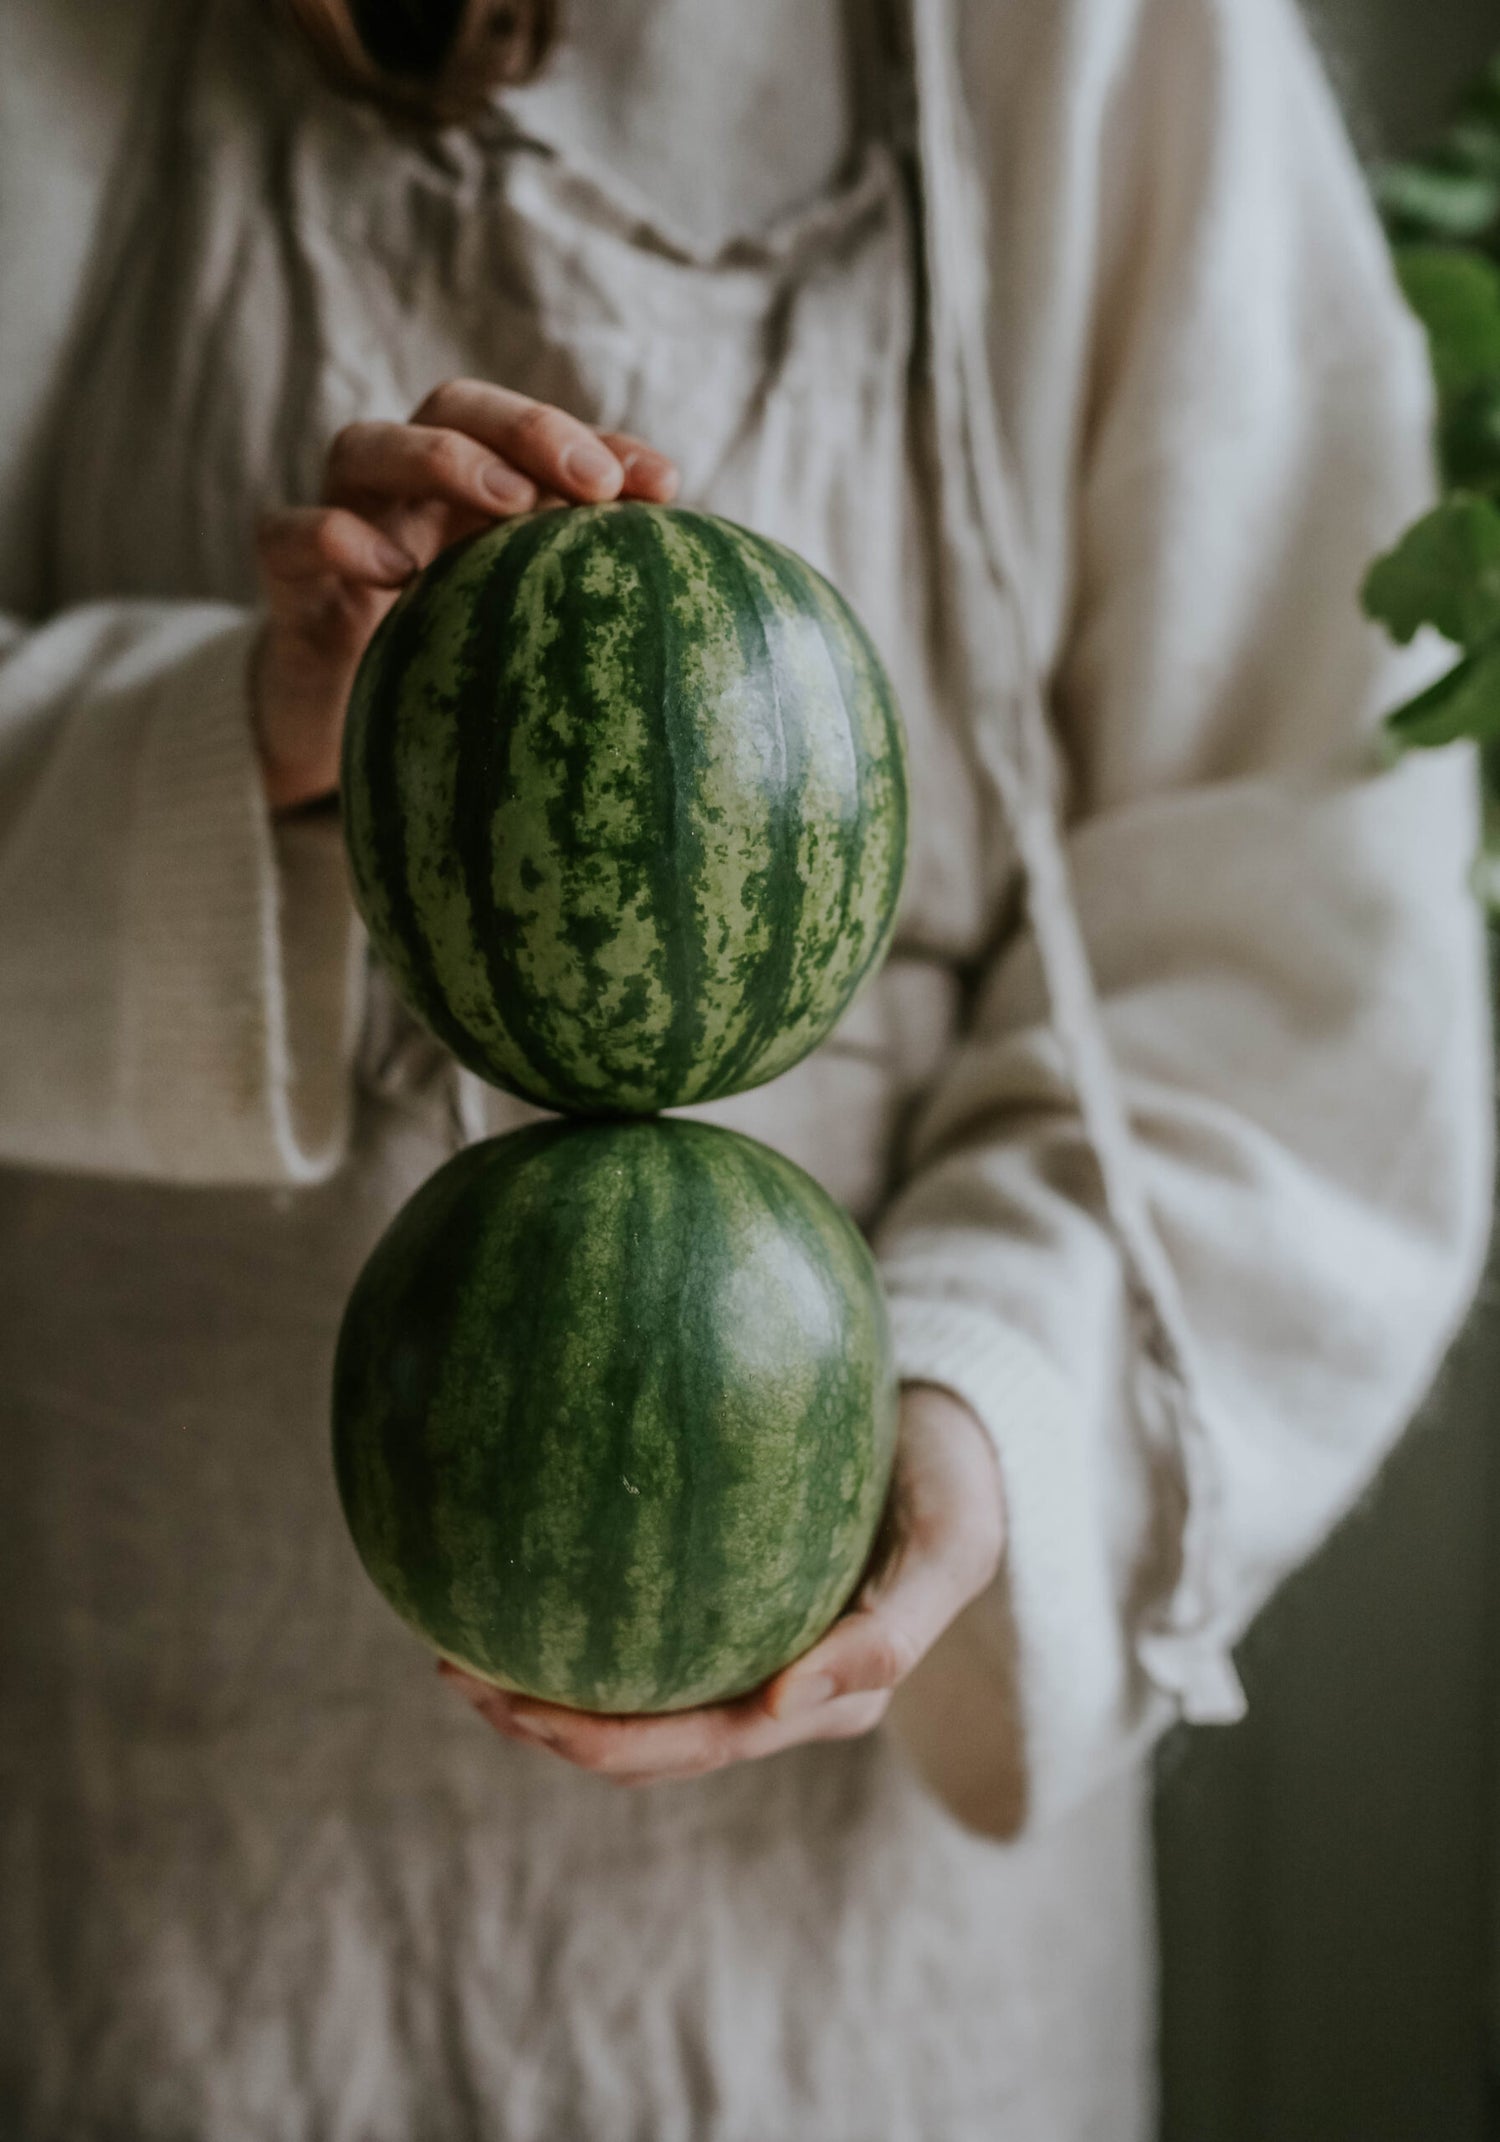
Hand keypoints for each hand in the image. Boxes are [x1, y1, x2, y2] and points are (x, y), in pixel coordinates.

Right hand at [251, 380, 678, 811]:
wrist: (331, 728)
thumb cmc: (442, 669)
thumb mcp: (519, 633)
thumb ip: (585, 599)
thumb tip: (697, 608)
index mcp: (468, 488)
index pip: (531, 433)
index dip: (597, 442)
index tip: (664, 485)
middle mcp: (403, 488)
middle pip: (450, 406)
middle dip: (524, 428)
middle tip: (590, 483)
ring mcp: (338, 522)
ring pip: (362, 445)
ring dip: (438, 460)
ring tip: (506, 502)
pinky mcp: (286, 582)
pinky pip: (288, 533)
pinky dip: (335, 536)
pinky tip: (392, 572)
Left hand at [439, 1384, 1005, 1785]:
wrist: (964, 1425)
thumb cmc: (958, 1479)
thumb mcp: (953, 1547)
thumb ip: (891, 1632)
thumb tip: (780, 1703)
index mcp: (824, 1698)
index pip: (691, 1745)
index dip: (597, 1741)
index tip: (514, 1700)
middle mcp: (779, 1691)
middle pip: (644, 1739)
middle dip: (542, 1721)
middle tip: (452, 1668)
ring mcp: (753, 1650)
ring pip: (634, 1696)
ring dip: (543, 1686)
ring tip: (455, 1640)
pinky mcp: (735, 1601)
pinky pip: (644, 1630)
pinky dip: (575, 1619)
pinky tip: (512, 1574)